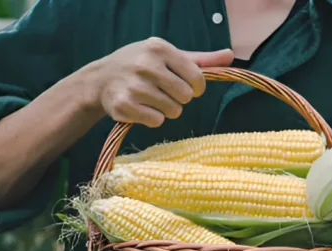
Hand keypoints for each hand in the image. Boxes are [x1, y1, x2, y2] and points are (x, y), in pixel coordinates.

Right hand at [75, 37, 233, 127]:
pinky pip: (156, 121)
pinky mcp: (124, 106)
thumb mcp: (167, 56)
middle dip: (179, 99)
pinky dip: (152, 118)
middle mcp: (146, 65)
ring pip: (172, 111)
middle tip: (164, 93)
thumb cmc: (141, 65)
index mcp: (160, 49)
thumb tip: (230, 55)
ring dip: (166, 110)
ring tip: (151, 99)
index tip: (187, 88)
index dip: (196, 89)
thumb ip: (200, 59)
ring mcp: (134, 86)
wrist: (101, 79)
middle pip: (186, 97)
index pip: (197, 79)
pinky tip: (141, 108)